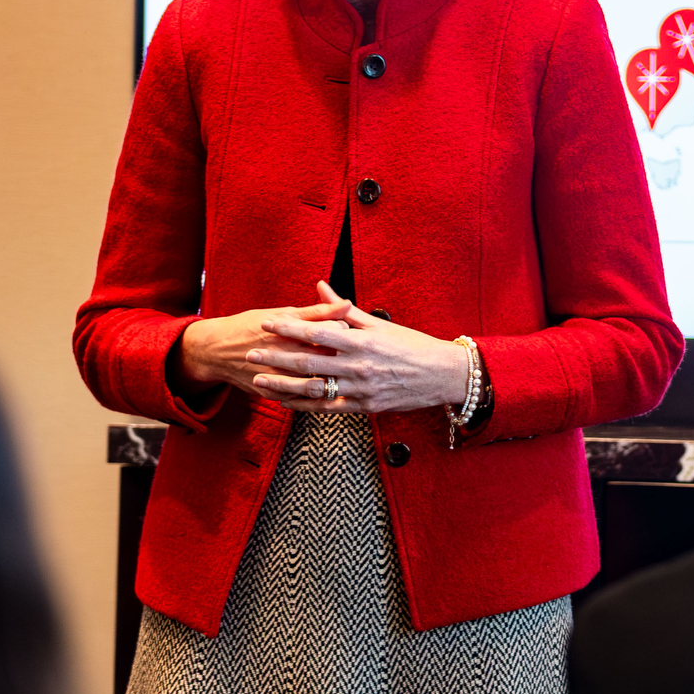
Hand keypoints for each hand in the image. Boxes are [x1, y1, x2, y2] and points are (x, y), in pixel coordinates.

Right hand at [176, 301, 351, 401]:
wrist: (216, 350)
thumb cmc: (253, 325)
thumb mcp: (283, 313)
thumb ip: (318, 311)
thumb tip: (348, 302)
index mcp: (289, 332)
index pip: (327, 334)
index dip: (344, 333)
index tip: (355, 332)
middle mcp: (283, 356)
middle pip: (323, 360)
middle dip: (342, 360)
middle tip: (354, 357)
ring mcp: (277, 378)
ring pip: (314, 386)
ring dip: (332, 383)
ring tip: (342, 376)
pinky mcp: (271, 393)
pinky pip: (299, 400)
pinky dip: (314, 398)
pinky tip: (327, 392)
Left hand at [243, 283, 475, 415]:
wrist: (444, 375)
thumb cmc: (412, 345)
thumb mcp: (380, 324)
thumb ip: (344, 309)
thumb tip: (319, 285)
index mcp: (363, 340)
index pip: (318, 332)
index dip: (289, 327)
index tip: (266, 323)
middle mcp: (359, 364)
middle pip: (308, 361)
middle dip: (275, 356)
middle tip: (250, 352)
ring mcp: (361, 388)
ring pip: (313, 387)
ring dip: (282, 383)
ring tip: (259, 379)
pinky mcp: (365, 406)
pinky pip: (327, 407)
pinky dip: (304, 405)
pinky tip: (285, 401)